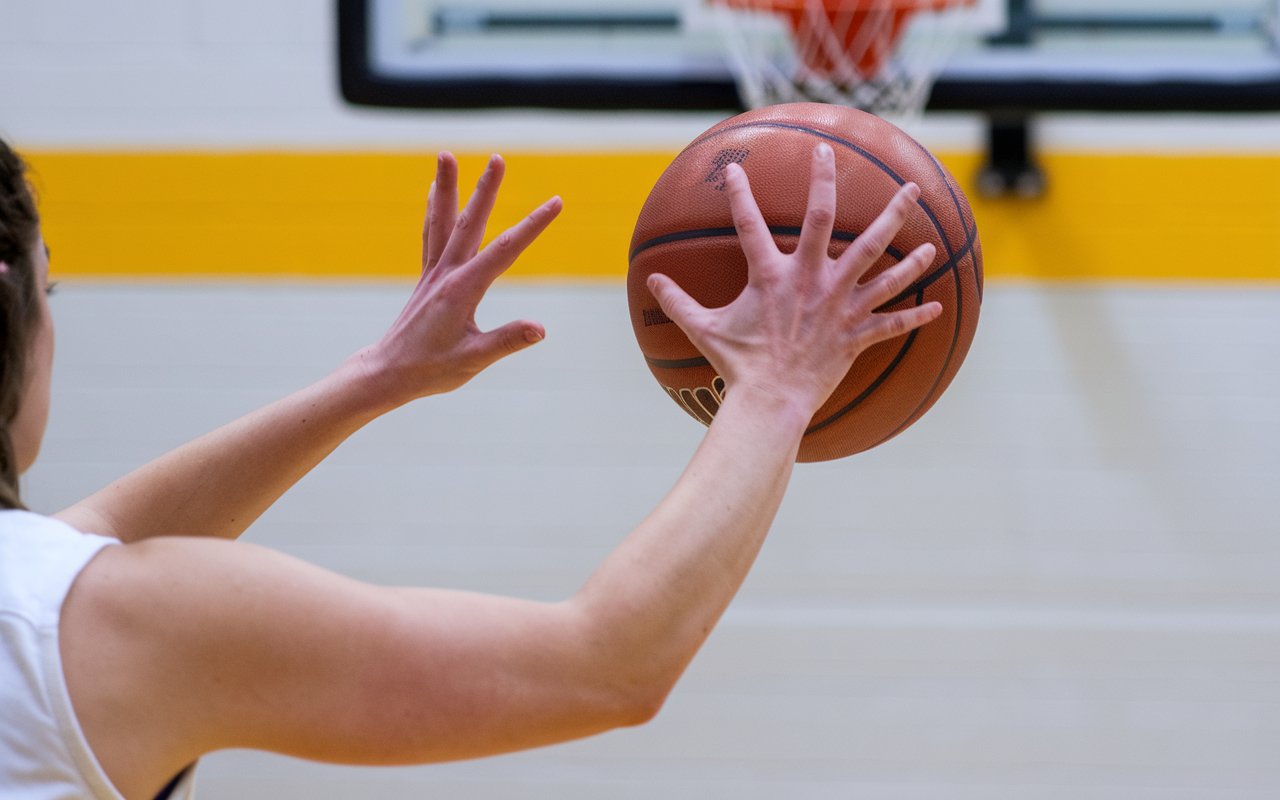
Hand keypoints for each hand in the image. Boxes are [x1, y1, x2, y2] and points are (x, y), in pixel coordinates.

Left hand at [360, 152, 561, 403]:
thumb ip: (507, 341)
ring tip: (446, 155)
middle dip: (486, 190)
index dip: (533, 225)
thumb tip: (540, 329)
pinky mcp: (428, 278)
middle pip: (469, 222)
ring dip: (446, 186)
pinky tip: (433, 190)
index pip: (505, 251)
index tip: (556, 202)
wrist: (388, 372)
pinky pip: (430, 234)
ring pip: (442, 220)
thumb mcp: (473, 360)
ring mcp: (434, 273)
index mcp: (462, 290)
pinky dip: (432, 209)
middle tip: (498, 158)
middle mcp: (446, 273)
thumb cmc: (431, 370)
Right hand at [646, 142, 942, 417]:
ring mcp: (839, 305)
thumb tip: (649, 284)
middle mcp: (810, 281)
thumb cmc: (739, 366)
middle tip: (833, 154)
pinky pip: (893, 323)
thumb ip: (679, 303)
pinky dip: (915, 316)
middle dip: (827, 183)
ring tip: (923, 226)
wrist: (771, 401)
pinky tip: (938, 307)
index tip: (733, 171)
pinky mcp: (856, 333)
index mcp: (772, 276)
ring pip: (879, 265)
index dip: (738, 196)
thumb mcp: (704, 330)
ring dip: (903, 246)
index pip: (749, 225)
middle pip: (825, 220)